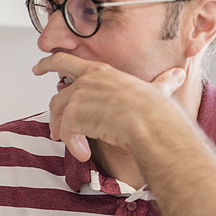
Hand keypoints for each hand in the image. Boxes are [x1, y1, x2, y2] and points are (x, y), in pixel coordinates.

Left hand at [32, 53, 185, 160]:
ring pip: (59, 115)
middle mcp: (87, 81)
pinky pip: (67, 133)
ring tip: (70, 144)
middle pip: (58, 96)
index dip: (48, 64)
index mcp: (102, 72)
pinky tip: (83, 154)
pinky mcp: (75, 115)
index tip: (38, 68)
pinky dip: (73, 145)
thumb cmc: (156, 110)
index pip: (66, 61)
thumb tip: (178, 75)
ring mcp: (79, 96)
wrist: (152, 125)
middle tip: (54, 128)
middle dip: (54, 113)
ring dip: (62, 132)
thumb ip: (163, 82)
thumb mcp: (158, 90)